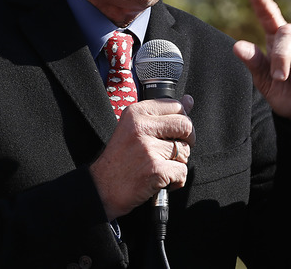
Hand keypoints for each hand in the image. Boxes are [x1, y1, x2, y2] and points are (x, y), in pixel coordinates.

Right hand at [89, 95, 194, 220]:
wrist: (102, 189)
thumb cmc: (119, 160)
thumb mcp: (134, 129)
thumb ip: (161, 115)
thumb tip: (188, 100)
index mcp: (136, 113)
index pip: (175, 105)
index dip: (182, 120)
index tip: (177, 132)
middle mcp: (141, 127)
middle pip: (185, 125)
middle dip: (188, 140)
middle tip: (177, 151)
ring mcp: (148, 148)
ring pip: (185, 150)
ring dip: (179, 163)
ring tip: (162, 167)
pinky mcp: (156, 169)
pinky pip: (182, 171)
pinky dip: (177, 181)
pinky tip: (163, 181)